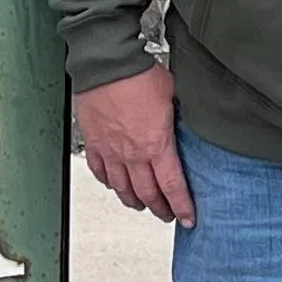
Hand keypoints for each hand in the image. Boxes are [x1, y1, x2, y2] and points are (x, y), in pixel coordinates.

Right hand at [77, 66, 194, 223]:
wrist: (107, 63)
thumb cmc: (138, 74)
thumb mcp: (173, 95)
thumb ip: (177, 115)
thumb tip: (185, 120)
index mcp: (156, 145)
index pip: (172, 186)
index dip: (181, 206)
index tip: (188, 218)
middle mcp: (132, 154)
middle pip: (148, 193)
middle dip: (160, 208)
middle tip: (168, 215)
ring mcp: (110, 151)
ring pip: (122, 188)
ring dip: (134, 201)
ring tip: (142, 206)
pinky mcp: (93, 142)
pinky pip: (100, 171)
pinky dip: (108, 183)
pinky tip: (113, 185)